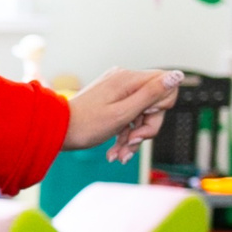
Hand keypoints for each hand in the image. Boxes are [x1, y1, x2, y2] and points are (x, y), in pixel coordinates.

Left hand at [64, 68, 183, 160]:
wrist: (55, 133)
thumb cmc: (85, 125)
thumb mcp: (123, 113)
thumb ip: (152, 95)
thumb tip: (177, 75)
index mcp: (129, 79)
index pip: (166, 85)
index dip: (161, 106)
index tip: (143, 117)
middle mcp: (124, 80)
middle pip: (154, 104)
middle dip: (146, 128)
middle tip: (130, 144)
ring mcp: (117, 90)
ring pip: (141, 114)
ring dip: (133, 137)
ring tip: (119, 156)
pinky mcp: (110, 101)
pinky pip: (128, 117)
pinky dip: (124, 134)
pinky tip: (114, 153)